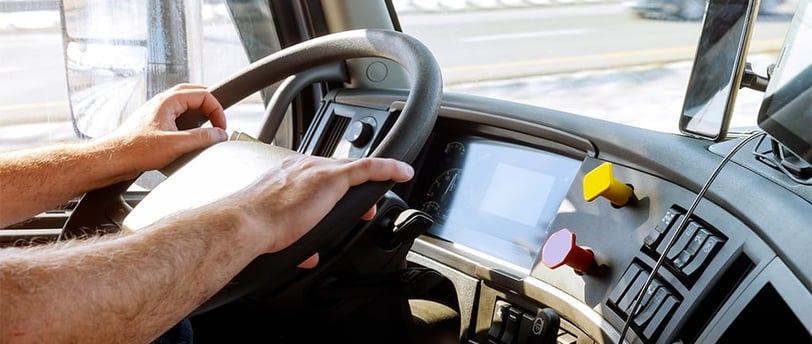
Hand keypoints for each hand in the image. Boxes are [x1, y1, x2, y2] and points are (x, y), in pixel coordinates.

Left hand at [101, 84, 227, 175]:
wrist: (114, 159)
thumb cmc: (136, 150)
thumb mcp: (176, 144)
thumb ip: (201, 138)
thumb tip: (220, 134)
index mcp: (168, 101)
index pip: (203, 95)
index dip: (217, 110)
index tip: (221, 128)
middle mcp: (163, 102)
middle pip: (195, 93)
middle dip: (210, 106)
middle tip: (219, 121)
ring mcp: (158, 111)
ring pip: (185, 103)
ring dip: (200, 112)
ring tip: (209, 125)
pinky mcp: (155, 122)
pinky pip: (177, 114)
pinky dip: (189, 120)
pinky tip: (190, 134)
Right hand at [228, 155, 413, 257]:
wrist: (247, 223)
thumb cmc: (254, 228)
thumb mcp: (281, 235)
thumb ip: (299, 243)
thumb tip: (308, 256)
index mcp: (286, 175)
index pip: (318, 175)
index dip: (332, 189)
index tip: (336, 201)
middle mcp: (302, 166)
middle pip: (338, 171)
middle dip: (351, 189)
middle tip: (362, 210)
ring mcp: (318, 170)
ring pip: (353, 169)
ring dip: (368, 184)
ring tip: (378, 200)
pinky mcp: (332, 177)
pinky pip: (369, 168)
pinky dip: (388, 169)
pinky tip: (403, 172)